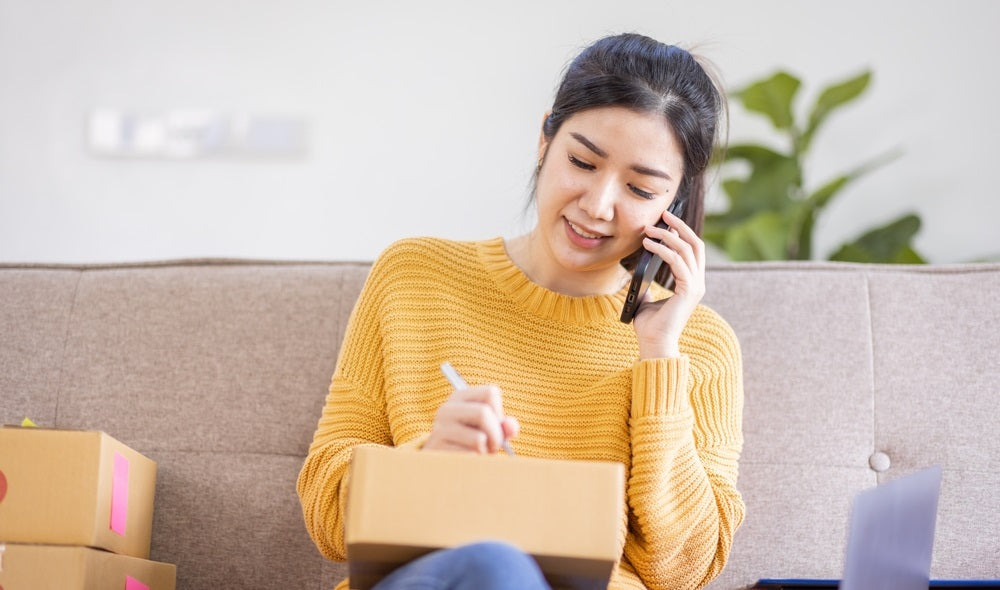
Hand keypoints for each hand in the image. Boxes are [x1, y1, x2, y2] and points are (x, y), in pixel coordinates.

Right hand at [424, 384, 518, 452]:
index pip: (490, 393)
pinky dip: (475, 461)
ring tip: (480, 453)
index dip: (499, 413)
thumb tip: (511, 427)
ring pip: (478, 438)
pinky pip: (469, 456)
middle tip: (493, 445)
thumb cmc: (471, 442)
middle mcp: (447, 409)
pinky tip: (468, 461)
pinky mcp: (438, 450)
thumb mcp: (489, 430)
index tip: (494, 425)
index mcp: (460, 397)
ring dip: (486, 451)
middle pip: (483, 413)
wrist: (442, 465)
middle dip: (496, 434)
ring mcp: (440, 429)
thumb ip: (504, 426)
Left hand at [632, 206, 706, 358]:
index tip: (665, 221)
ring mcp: (695, 286)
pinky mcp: (688, 290)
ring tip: (647, 231)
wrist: (653, 344)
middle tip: (662, 215)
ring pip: (686, 249)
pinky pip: (677, 261)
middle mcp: (697, 282)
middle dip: (680, 226)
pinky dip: (662, 249)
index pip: (693, 250)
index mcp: (691, 283)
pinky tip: (648, 245)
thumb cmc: (649, 325)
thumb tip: (638, 272)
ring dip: (666, 236)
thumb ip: (648, 284)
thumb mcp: (647, 298)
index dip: (681, 232)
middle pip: (695, 244)